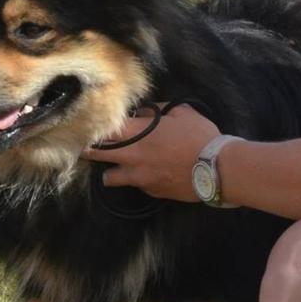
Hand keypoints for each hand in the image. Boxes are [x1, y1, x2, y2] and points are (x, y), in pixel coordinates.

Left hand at [83, 104, 219, 202]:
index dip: (95, 127)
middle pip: (98, 153)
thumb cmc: (199, 136)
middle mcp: (132, 155)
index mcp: (138, 133)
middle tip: (84, 148)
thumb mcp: (182, 113)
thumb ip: (159, 110)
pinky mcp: (150, 191)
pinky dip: (136, 181)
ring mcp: (140, 177)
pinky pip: (135, 186)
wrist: (216, 168)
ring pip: (109, 177)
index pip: (105, 129)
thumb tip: (146, 111)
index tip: (89, 127)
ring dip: (109, 172)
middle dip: (89, 150)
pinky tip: (144, 177)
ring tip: (112, 169)